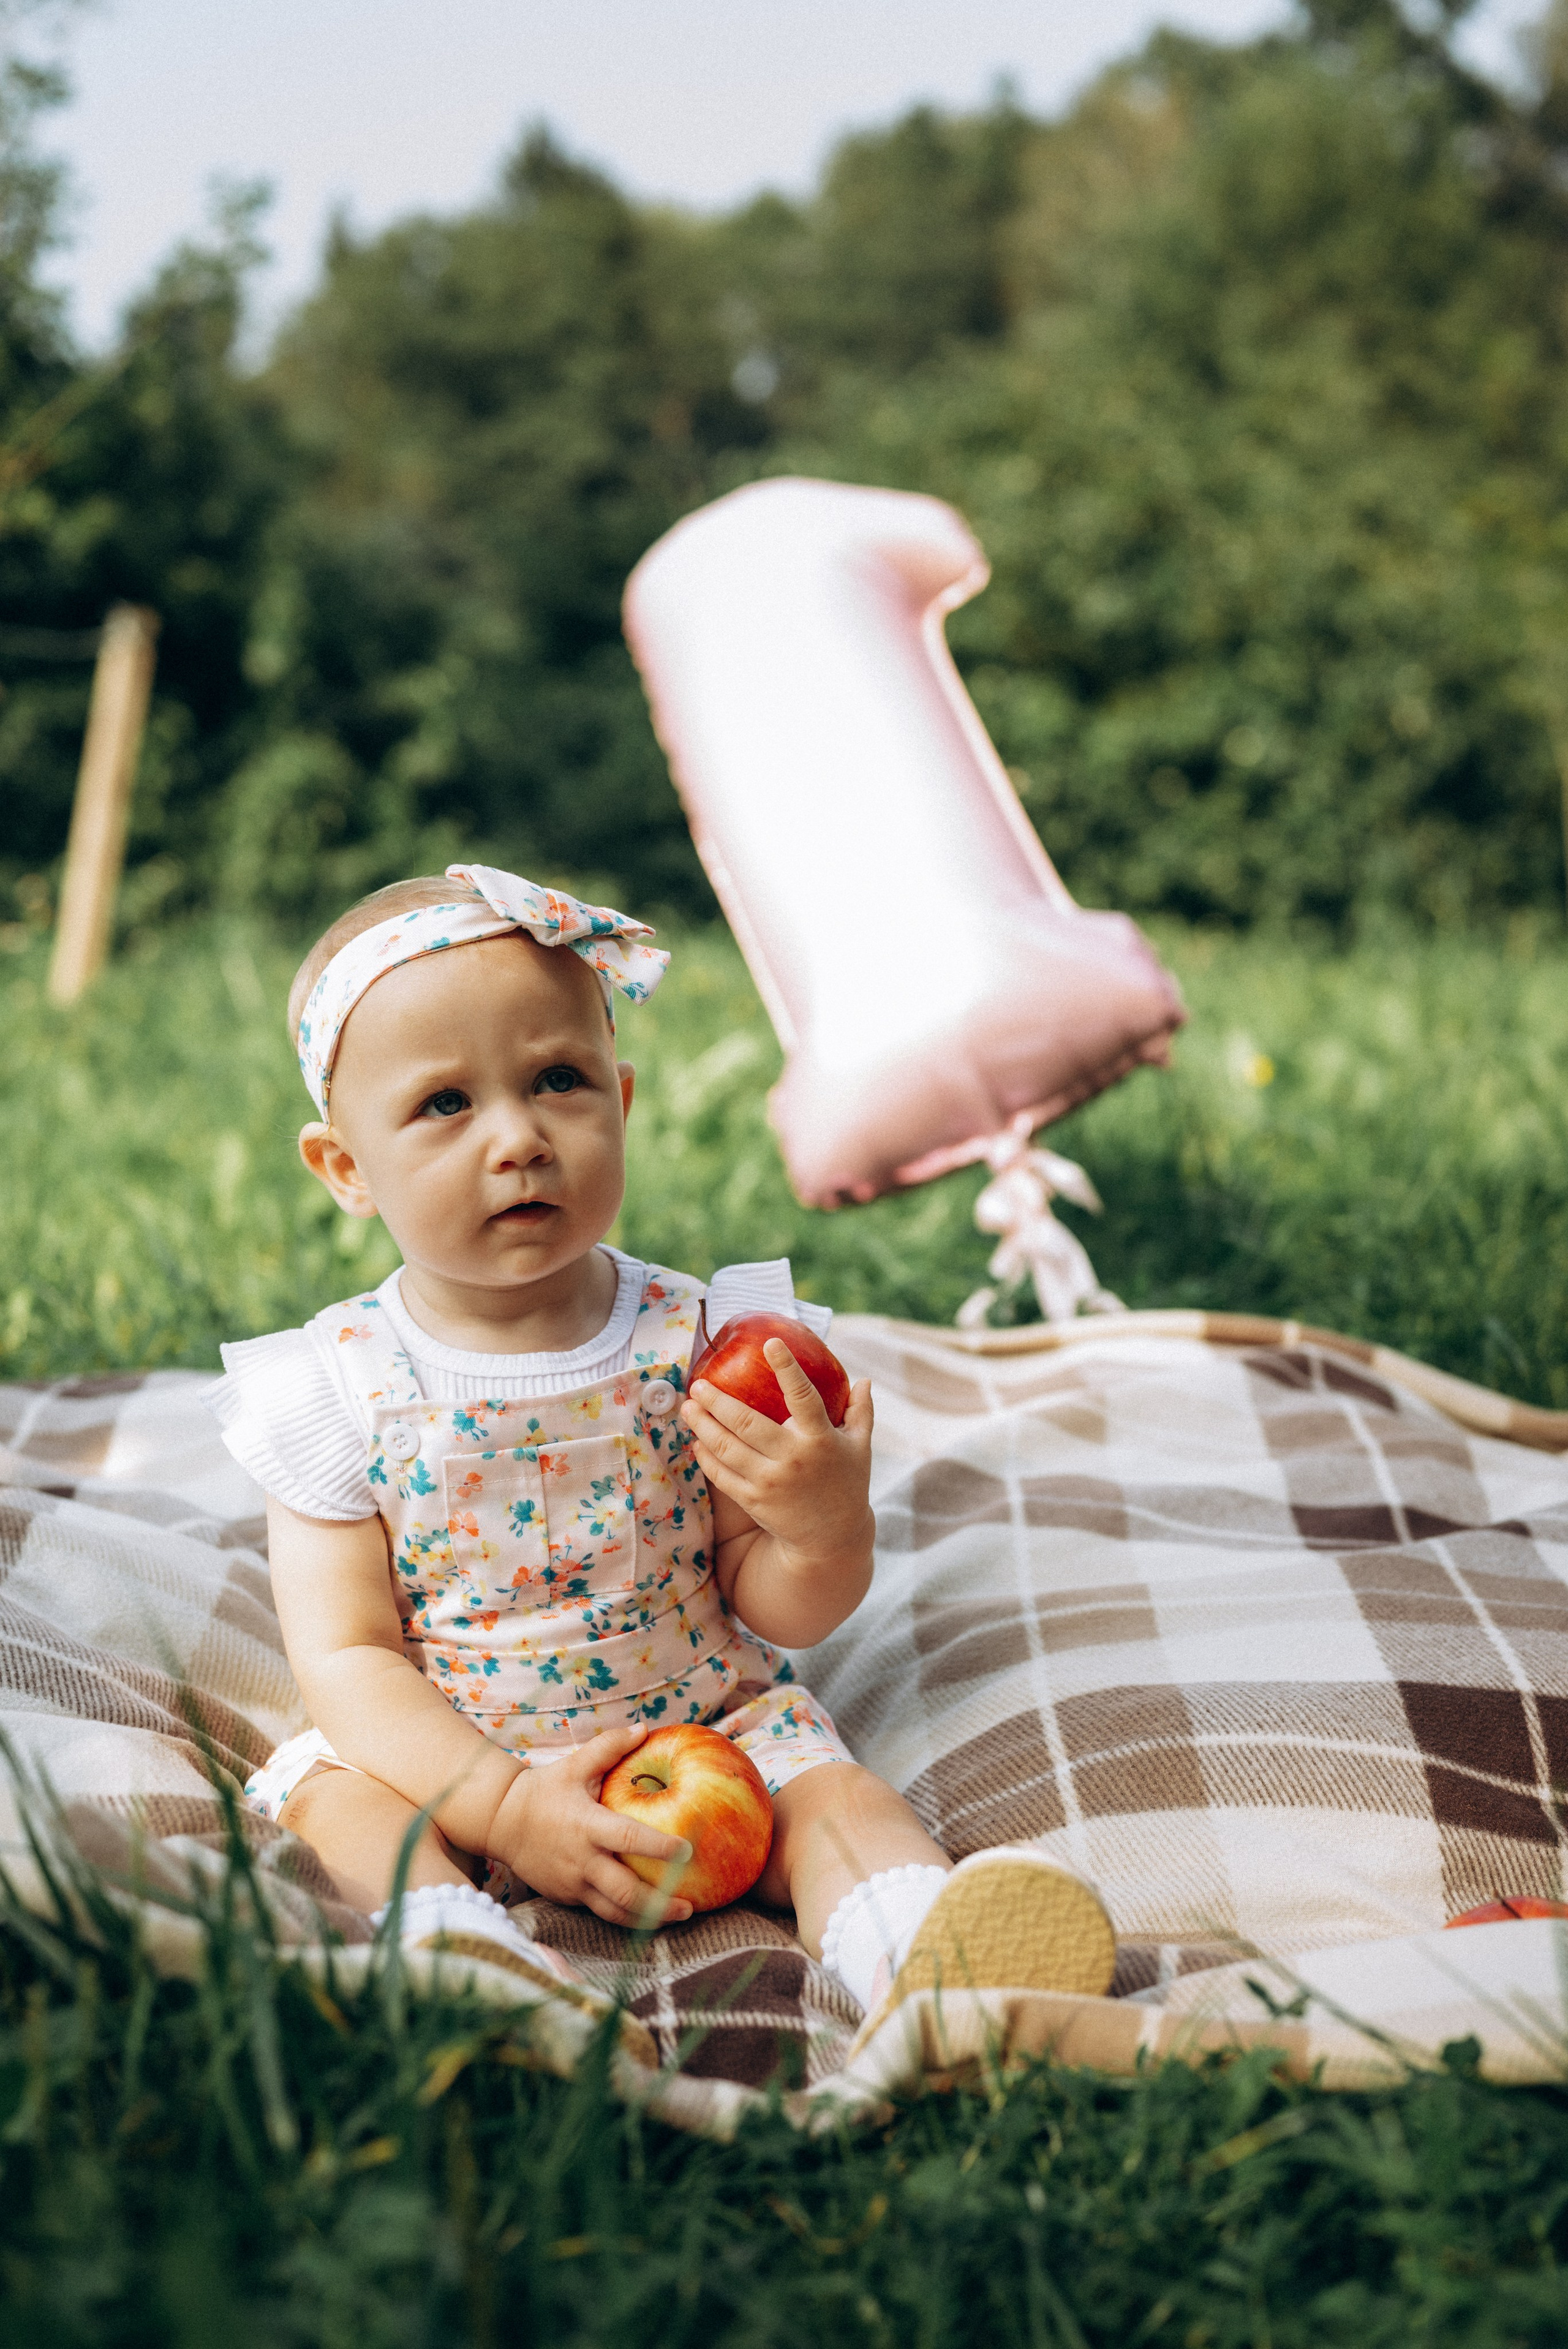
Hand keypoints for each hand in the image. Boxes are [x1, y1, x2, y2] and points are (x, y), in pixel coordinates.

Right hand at [488, 1724, 694, 1926]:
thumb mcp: (575, 1764)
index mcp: (587, 1825)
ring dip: (648, 1920)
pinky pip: (599, 1911)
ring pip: (614, 1912)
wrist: (501, 1821)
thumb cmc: (545, 1789)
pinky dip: (626, 1916)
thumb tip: (644, 1729)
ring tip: (678, 1916)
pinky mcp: (567, 1897)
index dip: (658, 1846)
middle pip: (625, 1892)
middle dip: (660, 1904)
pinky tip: (650, 1914)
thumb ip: (610, 1747)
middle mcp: (582, 1860)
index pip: (628, 1838)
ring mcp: (573, 1884)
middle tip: (690, 1906)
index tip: (687, 1850)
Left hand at [683, 1338, 873, 1572]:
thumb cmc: (847, 1484)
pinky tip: (697, 1442)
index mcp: (821, 1439)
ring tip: (688, 1407)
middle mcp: (794, 1459)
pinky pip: (722, 1475)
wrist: (833, 1540)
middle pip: (747, 1422)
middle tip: (699, 1384)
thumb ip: (861, 1412)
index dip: (787, 1368)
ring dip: (703, 1425)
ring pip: (727, 1448)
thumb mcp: (861, 1448)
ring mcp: (770, 1482)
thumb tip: (865, 1380)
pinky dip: (706, 1457)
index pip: (803, 1397)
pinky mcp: (754, 1501)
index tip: (771, 1344)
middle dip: (717, 1401)